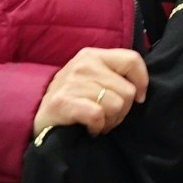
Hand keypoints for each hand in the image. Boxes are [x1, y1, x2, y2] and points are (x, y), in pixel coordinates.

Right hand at [34, 47, 148, 136]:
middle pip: (127, 91)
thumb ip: (115, 75)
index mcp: (93, 55)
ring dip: (110, 121)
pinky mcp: (63, 102)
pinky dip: (98, 127)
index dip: (142, 82)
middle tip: (107, 116)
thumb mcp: (93, 78)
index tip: (138, 98)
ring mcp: (72, 82)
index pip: (132, 60)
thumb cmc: (73, 99)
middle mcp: (83, 64)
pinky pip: (98, 115)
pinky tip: (90, 127)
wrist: (40, 118)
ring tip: (97, 122)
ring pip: (116, 105)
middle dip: (122, 110)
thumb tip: (141, 90)